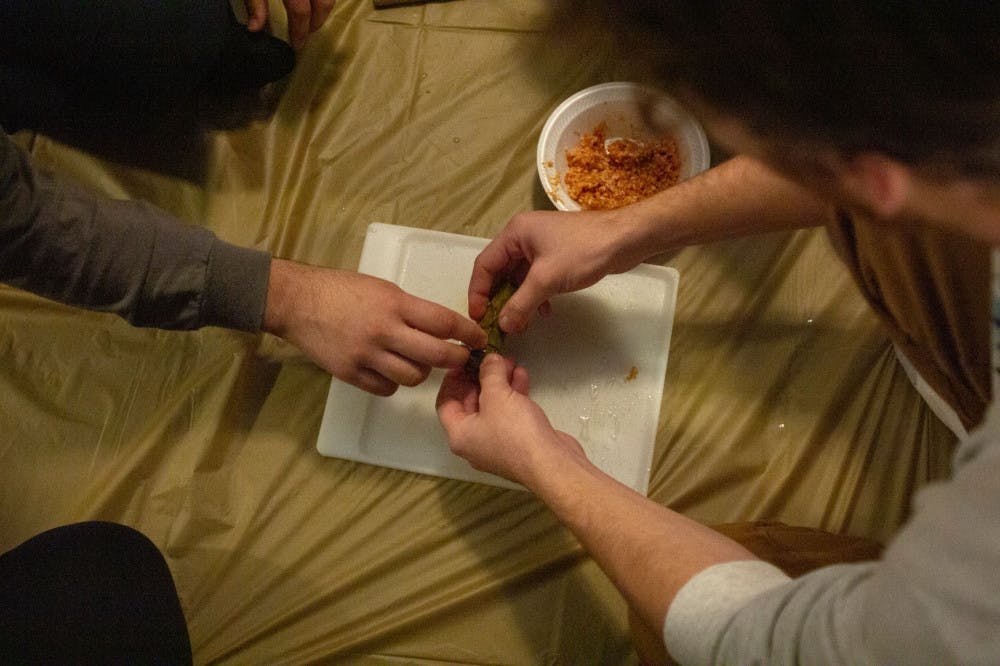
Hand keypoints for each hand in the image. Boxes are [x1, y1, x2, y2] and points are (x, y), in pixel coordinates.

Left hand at [244, 0, 334, 49]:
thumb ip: (254, 2)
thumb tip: (254, 29)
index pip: (300, 10)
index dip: (300, 30)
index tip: (298, 46)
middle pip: (324, 2)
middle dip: (318, 20)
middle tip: (309, 31)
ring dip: (323, 6)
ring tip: (312, 15)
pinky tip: (313, 0)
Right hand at [263, 259, 486, 395]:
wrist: (297, 303)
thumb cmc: (341, 290)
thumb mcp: (383, 289)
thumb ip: (411, 309)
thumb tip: (440, 328)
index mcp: (394, 304)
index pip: (443, 322)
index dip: (467, 332)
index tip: (479, 338)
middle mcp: (383, 331)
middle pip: (436, 355)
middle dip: (455, 358)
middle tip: (460, 357)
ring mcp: (366, 356)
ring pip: (413, 377)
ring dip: (421, 371)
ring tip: (416, 360)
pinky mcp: (350, 374)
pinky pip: (386, 388)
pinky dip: (393, 381)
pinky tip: (389, 369)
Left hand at [436, 353, 585, 485]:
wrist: (551, 463)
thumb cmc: (515, 431)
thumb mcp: (497, 395)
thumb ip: (489, 373)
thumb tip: (489, 359)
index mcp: (460, 435)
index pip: (445, 403)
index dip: (452, 379)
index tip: (463, 361)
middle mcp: (474, 442)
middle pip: (470, 403)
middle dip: (481, 378)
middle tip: (490, 358)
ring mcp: (497, 443)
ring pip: (492, 407)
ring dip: (500, 384)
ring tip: (509, 362)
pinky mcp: (518, 442)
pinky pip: (509, 414)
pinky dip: (513, 395)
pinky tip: (522, 376)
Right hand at [469, 209, 647, 333]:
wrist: (625, 239)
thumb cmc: (583, 251)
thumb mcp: (547, 279)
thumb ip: (521, 303)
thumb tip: (503, 325)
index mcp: (514, 233)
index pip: (484, 265)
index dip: (478, 292)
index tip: (479, 318)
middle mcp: (523, 237)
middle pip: (500, 272)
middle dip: (499, 299)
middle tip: (498, 325)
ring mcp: (540, 247)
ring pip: (518, 278)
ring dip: (518, 301)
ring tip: (521, 323)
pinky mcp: (556, 257)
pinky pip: (536, 279)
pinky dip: (535, 296)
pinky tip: (544, 312)